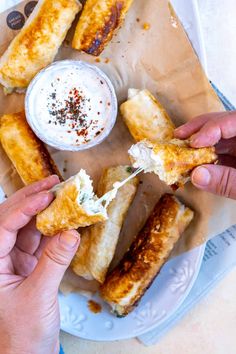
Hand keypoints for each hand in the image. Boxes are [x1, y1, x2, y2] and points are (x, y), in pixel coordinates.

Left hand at [0, 176, 79, 353]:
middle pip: (12, 220)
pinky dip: (55, 231)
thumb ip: (55, 262)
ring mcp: (13, 261)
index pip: (2, 226)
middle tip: (53, 183)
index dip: (25, 207)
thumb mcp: (38, 297)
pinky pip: (41, 241)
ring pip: (28, 228)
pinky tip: (67, 221)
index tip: (47, 194)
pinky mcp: (28, 266)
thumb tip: (72, 232)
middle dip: (32, 200)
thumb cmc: (21, 336)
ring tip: (63, 196)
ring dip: (46, 212)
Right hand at [175, 112, 235, 198]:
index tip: (194, 142)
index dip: (212, 128)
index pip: (233, 120)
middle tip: (178, 137)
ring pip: (219, 138)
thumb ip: (227, 181)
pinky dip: (204, 158)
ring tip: (179, 149)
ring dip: (198, 144)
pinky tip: (191, 163)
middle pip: (222, 124)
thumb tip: (197, 175)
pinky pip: (220, 153)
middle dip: (199, 129)